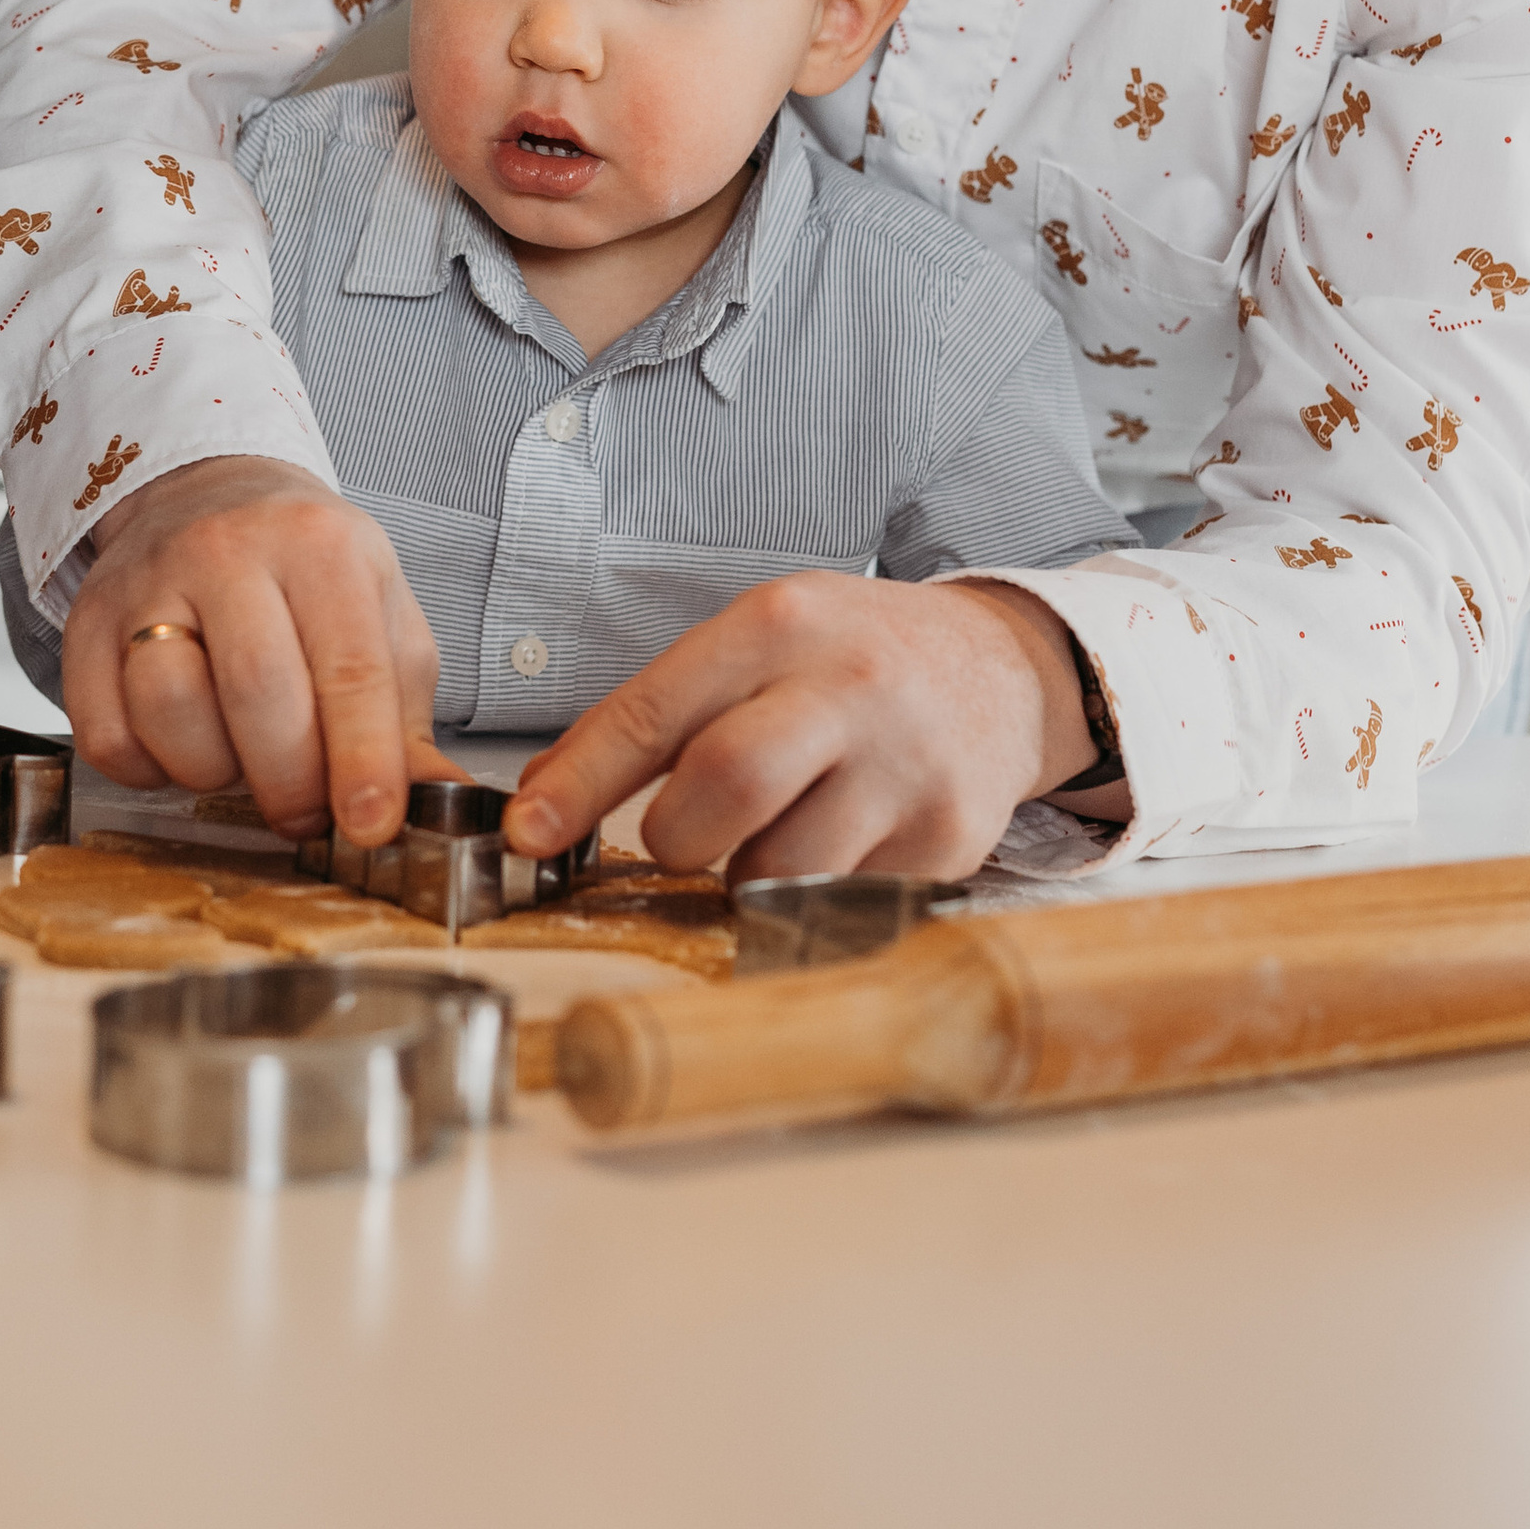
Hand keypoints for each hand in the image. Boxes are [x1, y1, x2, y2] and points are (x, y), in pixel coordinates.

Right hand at [64, 454, 444, 840]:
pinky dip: (148, 769)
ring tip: (240, 757)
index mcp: (320, 544)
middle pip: (257, 692)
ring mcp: (146, 582)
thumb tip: (434, 800)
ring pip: (169, 710)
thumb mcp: (381, 617)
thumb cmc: (306, 572)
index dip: (362, 760)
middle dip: (290, 783)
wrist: (204, 493)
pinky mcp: (85, 623)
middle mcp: (227, 549)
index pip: (348, 666)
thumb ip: (405, 714)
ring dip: (213, 771)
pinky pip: (107, 736)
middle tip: (307, 811)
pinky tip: (182, 742)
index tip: (371, 825)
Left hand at [500, 573, 1101, 880]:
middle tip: (686, 836)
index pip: (658, 711)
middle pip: (724, 787)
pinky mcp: (947, 843)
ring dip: (745, 875)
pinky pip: (839, 901)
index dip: (580, 782)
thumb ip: (658, 711)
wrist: (1001, 672)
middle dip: (676, 837)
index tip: (528, 832)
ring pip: (778, 869)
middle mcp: (849, 690)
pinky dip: (811, 891)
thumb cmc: (851, 658)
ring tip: (775, 831)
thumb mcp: (756, 642)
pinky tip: (839, 840)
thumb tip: (543, 797)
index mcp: (780, 627)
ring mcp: (907, 770)